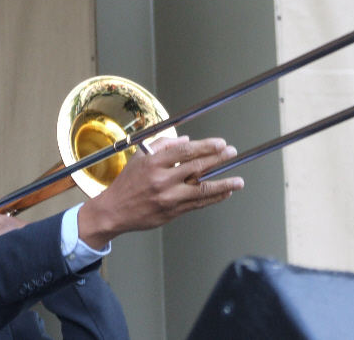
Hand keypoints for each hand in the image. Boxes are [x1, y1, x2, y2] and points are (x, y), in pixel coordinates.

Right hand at [78, 136, 243, 249]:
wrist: (114, 211)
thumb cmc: (127, 183)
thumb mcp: (139, 157)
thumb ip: (162, 146)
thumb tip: (187, 140)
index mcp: (153, 163)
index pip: (185, 151)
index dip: (206, 146)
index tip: (220, 143)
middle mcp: (162, 180)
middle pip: (196, 167)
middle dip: (218, 159)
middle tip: (232, 153)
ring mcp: (168, 197)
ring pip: (201, 189)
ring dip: (223, 184)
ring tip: (239, 181)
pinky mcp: (172, 212)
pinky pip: (198, 204)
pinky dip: (214, 198)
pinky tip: (225, 193)